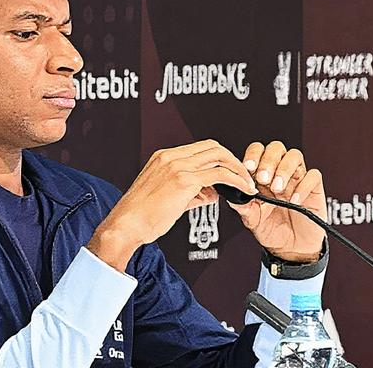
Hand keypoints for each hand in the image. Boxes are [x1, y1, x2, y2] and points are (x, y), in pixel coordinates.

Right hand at [88, 139, 256, 270]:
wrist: (125, 225)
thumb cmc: (140, 216)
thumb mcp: (165, 198)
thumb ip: (190, 192)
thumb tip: (208, 193)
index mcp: (163, 157)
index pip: (200, 148)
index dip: (219, 157)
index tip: (230, 171)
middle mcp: (170, 157)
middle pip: (213, 146)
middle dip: (233, 160)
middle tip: (244, 175)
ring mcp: (177, 166)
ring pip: (219, 156)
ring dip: (238, 169)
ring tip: (247, 184)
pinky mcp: (184, 180)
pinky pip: (219, 174)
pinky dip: (236, 180)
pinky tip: (243, 190)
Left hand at [227, 141, 327, 262]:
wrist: (292, 249)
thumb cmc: (272, 230)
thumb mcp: (252, 219)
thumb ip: (243, 206)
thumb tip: (233, 194)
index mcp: (262, 175)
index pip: (258, 151)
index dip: (253, 155)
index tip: (248, 167)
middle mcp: (280, 172)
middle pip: (276, 148)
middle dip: (268, 160)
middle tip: (263, 178)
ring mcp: (297, 179)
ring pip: (294, 156)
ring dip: (284, 169)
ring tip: (277, 189)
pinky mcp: (314, 188)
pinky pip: (313, 176)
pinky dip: (303, 186)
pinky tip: (294, 201)